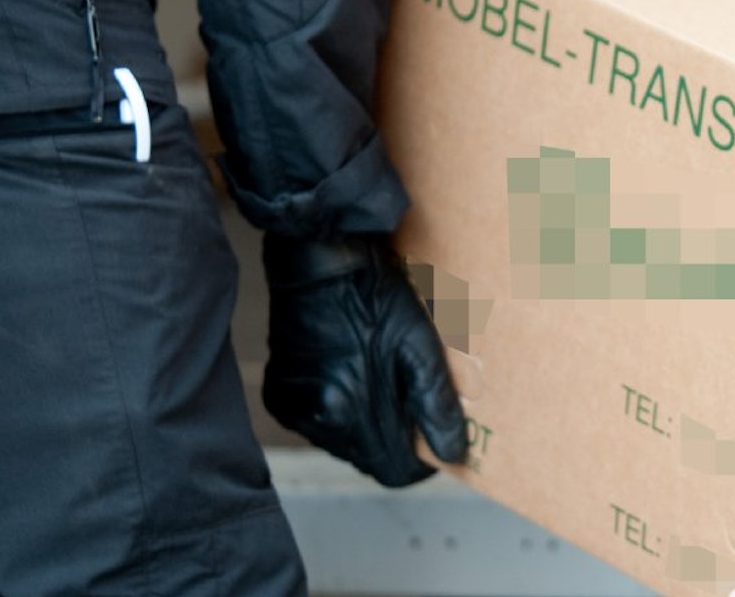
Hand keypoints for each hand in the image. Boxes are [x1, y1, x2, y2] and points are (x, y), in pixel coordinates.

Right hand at [262, 233, 466, 486]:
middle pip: (370, 460)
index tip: (436, 441)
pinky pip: (318, 424)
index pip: (395, 472)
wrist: (321, 261)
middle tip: (411, 402)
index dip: (421, 462)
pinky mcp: (279, 396)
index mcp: (351, 411)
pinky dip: (339, 410)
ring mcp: (294, 409)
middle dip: (396, 441)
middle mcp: (317, 419)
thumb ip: (436, 406)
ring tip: (380, 380)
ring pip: (345, 444)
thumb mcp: (421, 347)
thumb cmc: (374, 298)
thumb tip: (454, 454)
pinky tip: (350, 375)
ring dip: (367, 426)